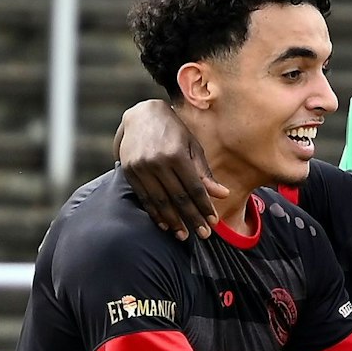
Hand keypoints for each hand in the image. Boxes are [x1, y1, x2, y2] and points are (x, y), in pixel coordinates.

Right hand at [115, 100, 226, 239]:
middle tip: (203, 235)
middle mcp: (157, 161)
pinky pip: (145, 198)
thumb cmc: (173, 130)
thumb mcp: (192, 146)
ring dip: (173, 221)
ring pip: (160, 201)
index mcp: (176, 153)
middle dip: (192, 218)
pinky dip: (155, 213)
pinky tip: (165, 224)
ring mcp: (141, 167)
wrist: (141, 115)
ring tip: (183, 235)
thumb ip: (204, 173)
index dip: (204, 207)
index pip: (194, 187)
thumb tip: (222, 195)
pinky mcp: (129, 172)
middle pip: (178, 198)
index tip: (213, 222)